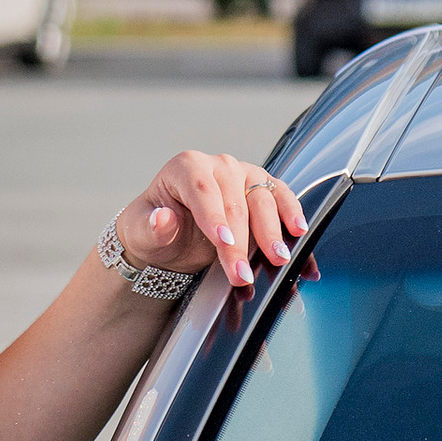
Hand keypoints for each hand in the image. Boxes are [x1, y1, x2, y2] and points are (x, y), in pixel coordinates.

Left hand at [113, 150, 306, 297]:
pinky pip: (282, 197)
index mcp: (186, 167)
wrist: (172, 234)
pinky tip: (299, 235)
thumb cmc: (155, 228)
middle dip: (241, 242)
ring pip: (263, 198)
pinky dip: (293, 217)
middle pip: (235, 201)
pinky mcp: (263, 188)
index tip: (222, 243)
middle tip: (242, 275)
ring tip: (278, 259)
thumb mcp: (141, 231)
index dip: (214, 217)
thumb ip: (151, 227)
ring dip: (272, 232)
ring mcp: (244, 175)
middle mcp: (218, 165)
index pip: (202, 190)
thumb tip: (162, 219)